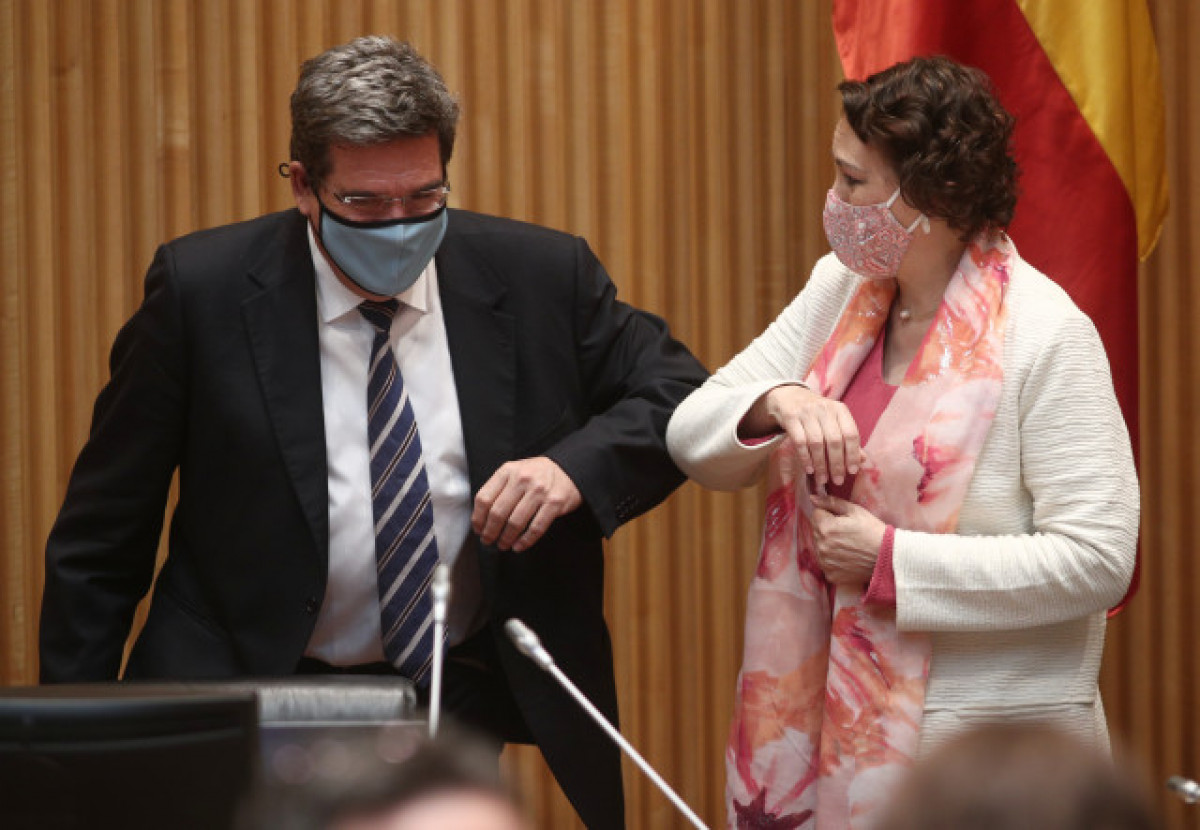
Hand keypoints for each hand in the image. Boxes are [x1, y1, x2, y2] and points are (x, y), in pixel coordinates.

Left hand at [472, 457, 582, 551]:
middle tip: (488, 541)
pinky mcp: (555, 503)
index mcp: (508, 471)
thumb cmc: (537, 475)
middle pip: (498, 512)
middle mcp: (522, 479)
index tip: (478, 529)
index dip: (478, 518)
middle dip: (490, 532)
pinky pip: (536, 527)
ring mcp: (540, 491)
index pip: (484, 498)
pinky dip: (525, 541)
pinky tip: (519, 546)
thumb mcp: (515, 472)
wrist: (569, 470)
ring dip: (506, 539)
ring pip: (515, 522)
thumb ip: (499, 488)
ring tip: (503, 545)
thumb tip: (481, 517)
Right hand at [745, 385, 862, 487]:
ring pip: (817, 443)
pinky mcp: (791, 417)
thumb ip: (847, 439)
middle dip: (837, 464)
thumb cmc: (816, 413)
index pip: (851, 433)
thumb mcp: (833, 420)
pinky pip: (800, 442)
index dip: (853, 454)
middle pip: (834, 440)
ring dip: (820, 464)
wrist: (789, 396)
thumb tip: (862, 460)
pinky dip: (805, 458)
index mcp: (840, 409)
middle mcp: (825, 409)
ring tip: (822, 479)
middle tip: (838, 480)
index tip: (852, 471)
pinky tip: (809, 469)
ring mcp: (807, 412)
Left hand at [810, 493, 885, 584]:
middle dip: (827, 529)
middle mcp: (821, 546)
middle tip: (847, 533)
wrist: (888, 557)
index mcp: (825, 527)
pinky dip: (833, 559)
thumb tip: (813, 498)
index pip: (816, 514)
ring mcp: (825, 562)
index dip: (829, 514)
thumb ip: (831, 502)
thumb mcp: (855, 511)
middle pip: (816, 531)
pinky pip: (825, 562)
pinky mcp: (830, 575)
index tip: (842, 520)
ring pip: (819, 546)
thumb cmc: (873, 531)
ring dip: (828, 544)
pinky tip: (847, 557)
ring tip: (848, 545)